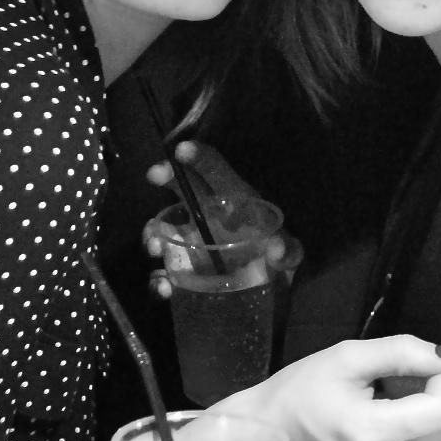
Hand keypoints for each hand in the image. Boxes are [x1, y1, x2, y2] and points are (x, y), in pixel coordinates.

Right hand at [143, 140, 301, 298]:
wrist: (269, 290)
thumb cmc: (275, 258)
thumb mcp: (289, 253)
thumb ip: (289, 251)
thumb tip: (276, 249)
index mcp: (231, 202)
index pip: (214, 171)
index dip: (198, 157)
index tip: (181, 150)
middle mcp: (206, 217)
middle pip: (179, 192)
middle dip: (166, 180)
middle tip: (155, 192)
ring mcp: (190, 245)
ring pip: (162, 233)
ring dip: (151, 237)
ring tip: (156, 249)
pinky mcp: (182, 277)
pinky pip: (162, 276)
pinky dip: (157, 282)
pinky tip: (164, 288)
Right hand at [214, 336, 440, 440]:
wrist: (269, 433)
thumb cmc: (302, 388)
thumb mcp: (348, 356)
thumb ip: (402, 351)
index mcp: (370, 434)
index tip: (419, 364)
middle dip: (432, 395)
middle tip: (395, 380)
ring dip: (422, 417)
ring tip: (383, 403)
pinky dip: (412, 437)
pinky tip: (382, 425)